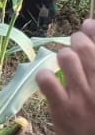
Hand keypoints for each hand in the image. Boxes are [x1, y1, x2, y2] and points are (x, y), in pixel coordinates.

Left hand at [37, 18, 94, 134]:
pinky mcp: (63, 109)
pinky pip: (46, 79)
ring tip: (65, 64)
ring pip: (66, 57)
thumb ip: (94, 70)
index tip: (89, 25)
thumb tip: (88, 34)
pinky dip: (45, 76)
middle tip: (76, 46)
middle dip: (77, 40)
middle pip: (83, 46)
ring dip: (63, 56)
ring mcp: (83, 97)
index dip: (93, 30)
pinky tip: (50, 82)